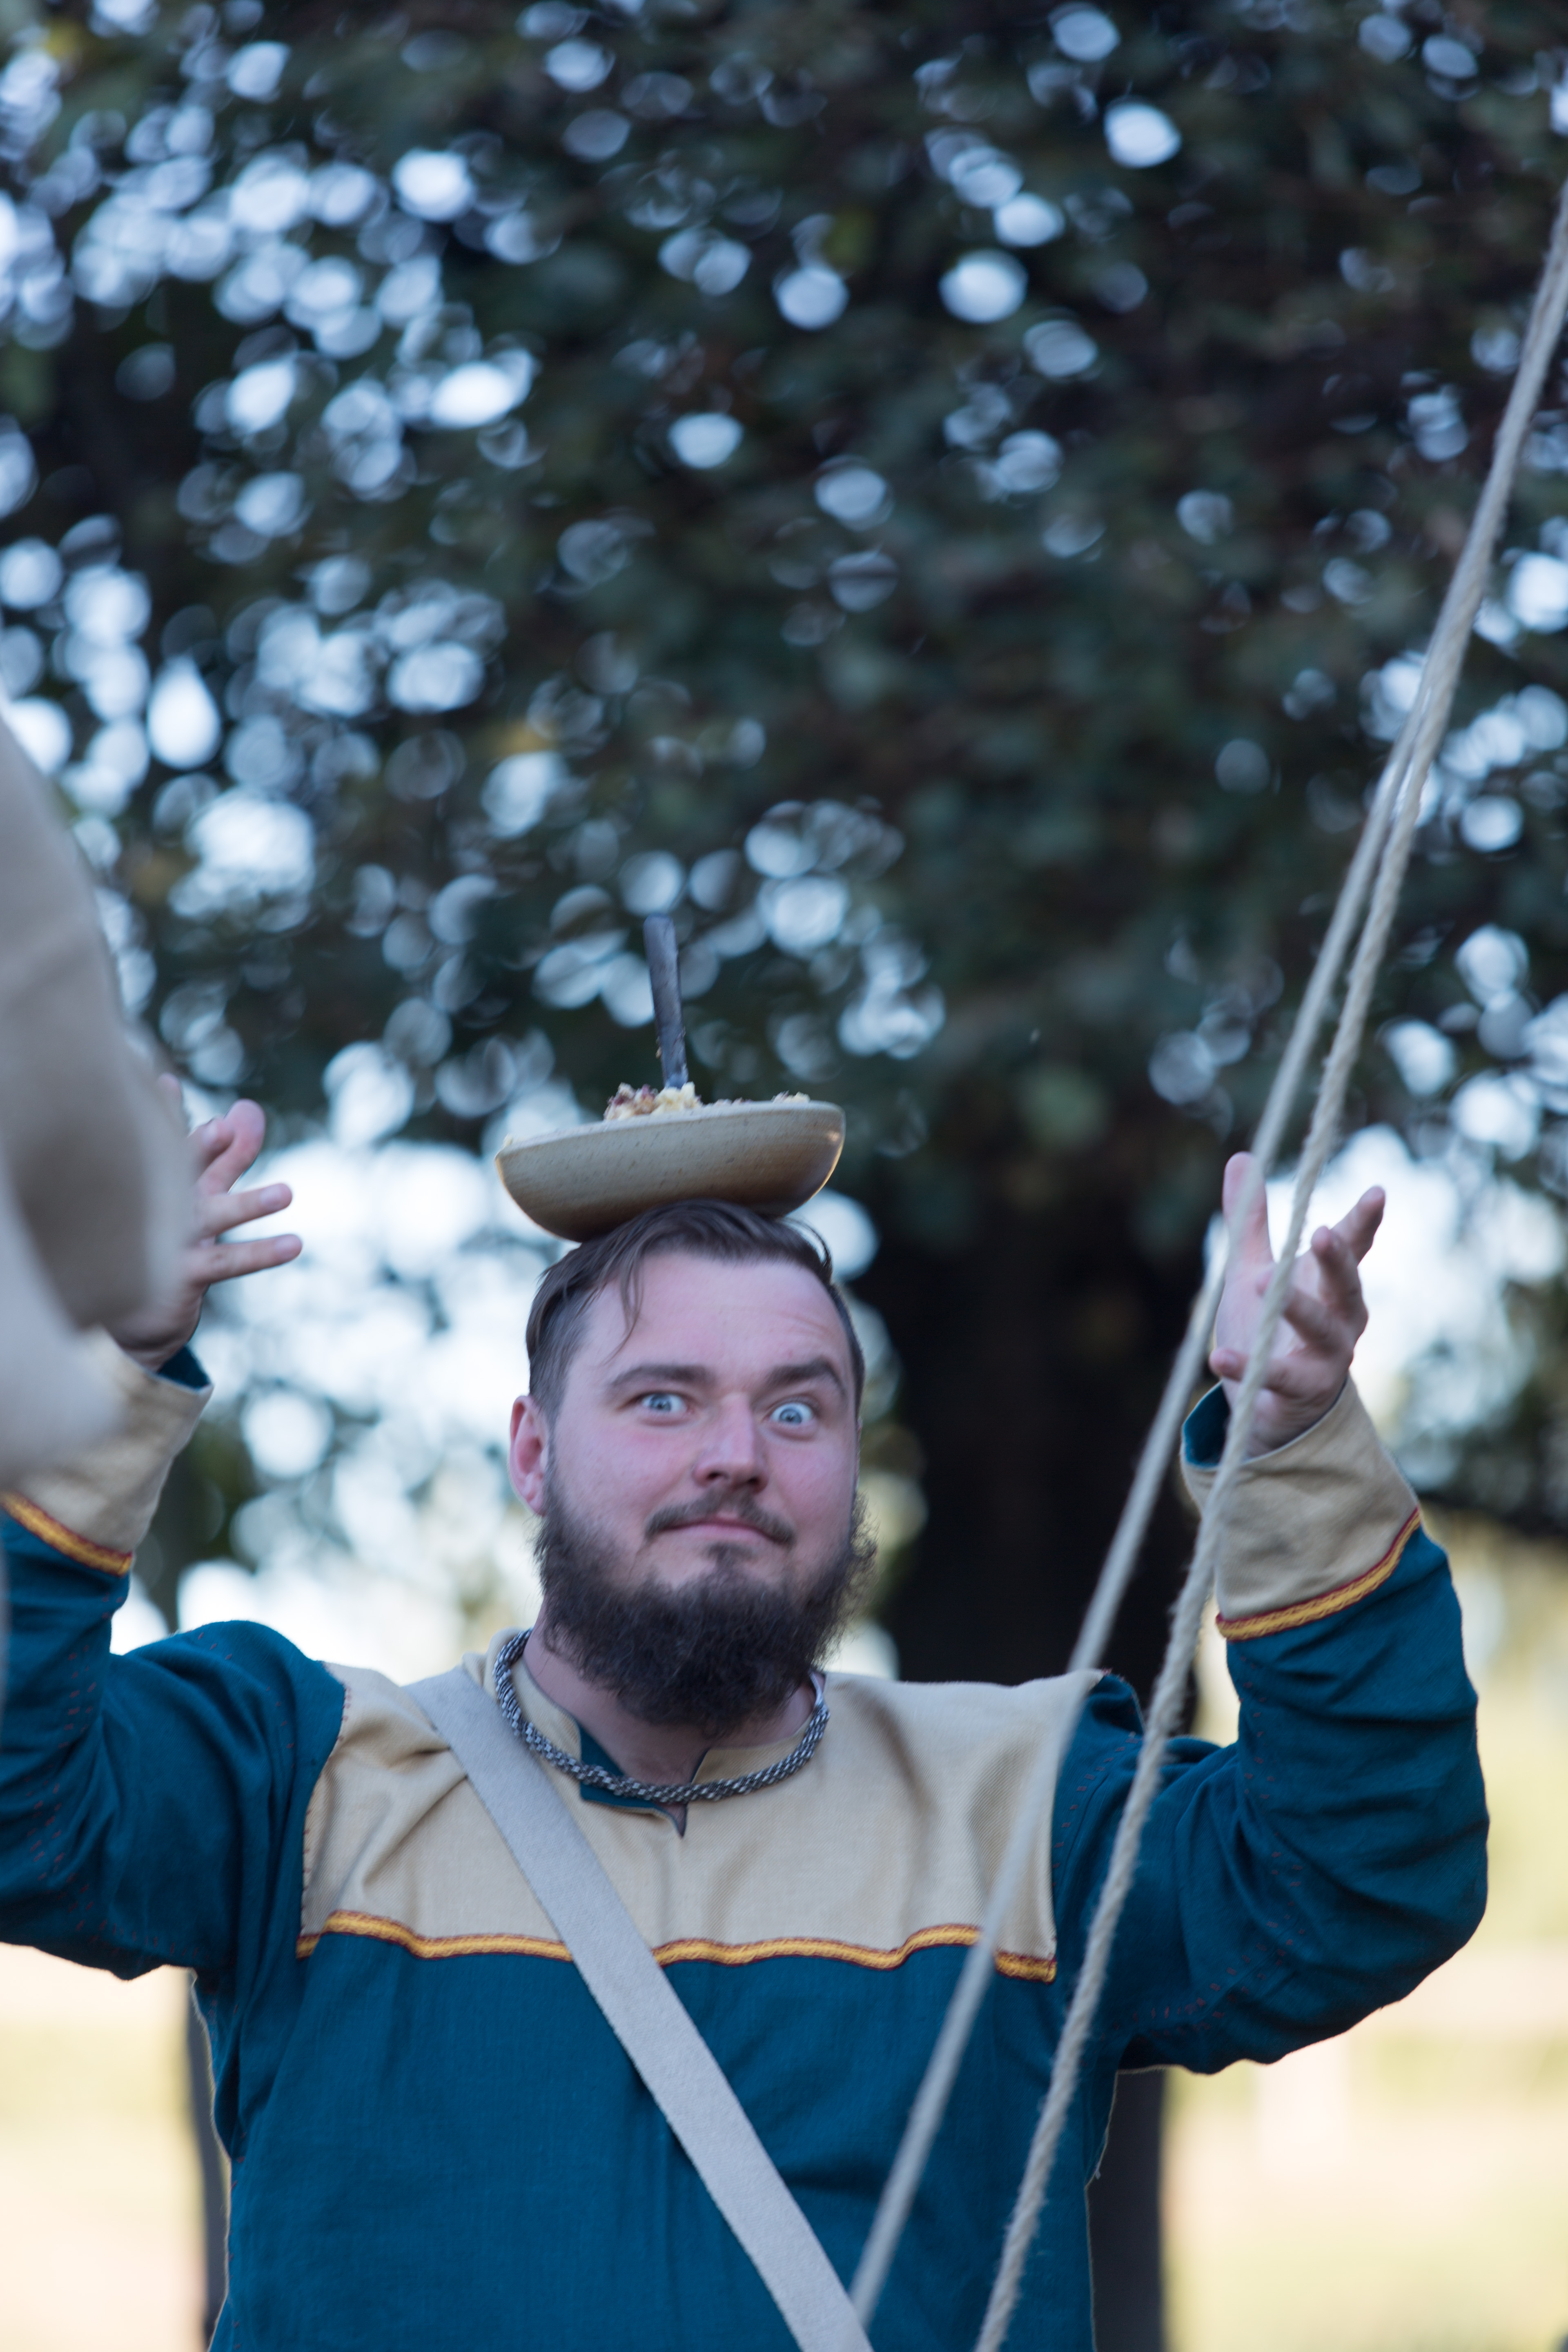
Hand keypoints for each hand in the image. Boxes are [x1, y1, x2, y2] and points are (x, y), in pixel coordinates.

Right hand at [108, 1079, 301, 1373]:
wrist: (144, 1315)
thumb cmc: (174, 1238)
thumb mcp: (203, 1191)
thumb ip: (229, 1154)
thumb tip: (248, 1110)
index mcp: (164, 1182)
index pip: (168, 1143)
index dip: (165, 1114)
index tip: (165, 1083)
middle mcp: (161, 1209)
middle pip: (180, 1177)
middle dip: (198, 1152)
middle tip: (219, 1129)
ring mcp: (167, 1244)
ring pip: (210, 1219)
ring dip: (247, 1206)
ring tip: (287, 1194)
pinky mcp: (181, 1277)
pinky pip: (225, 1264)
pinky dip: (259, 1254)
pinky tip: (295, 1245)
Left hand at [1209, 1151, 1383, 1458]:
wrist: (1272, 1403)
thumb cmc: (1270, 1328)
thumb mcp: (1253, 1268)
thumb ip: (1250, 1220)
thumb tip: (1240, 1156)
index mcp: (1330, 1284)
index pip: (1353, 1247)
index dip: (1364, 1221)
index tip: (1377, 1192)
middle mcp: (1341, 1319)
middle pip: (1346, 1286)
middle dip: (1337, 1260)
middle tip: (1323, 1232)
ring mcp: (1327, 1357)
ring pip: (1320, 1329)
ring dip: (1295, 1307)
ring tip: (1264, 1282)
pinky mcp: (1301, 1390)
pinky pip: (1276, 1377)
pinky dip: (1248, 1365)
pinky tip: (1219, 1357)